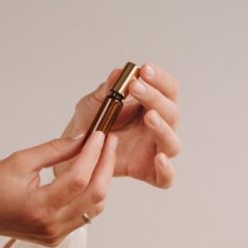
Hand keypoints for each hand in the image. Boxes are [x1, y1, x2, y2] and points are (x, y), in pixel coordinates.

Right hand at [0, 131, 117, 247]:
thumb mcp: (18, 161)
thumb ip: (54, 150)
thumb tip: (82, 139)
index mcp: (39, 207)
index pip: (78, 179)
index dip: (93, 154)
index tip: (99, 135)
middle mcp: (51, 226)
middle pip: (94, 195)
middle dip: (105, 165)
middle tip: (108, 142)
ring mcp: (55, 235)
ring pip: (94, 207)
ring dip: (101, 180)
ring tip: (101, 155)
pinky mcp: (56, 237)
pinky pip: (84, 215)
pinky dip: (91, 194)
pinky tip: (90, 174)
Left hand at [59, 63, 179, 187]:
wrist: (74, 151)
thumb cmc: (90, 123)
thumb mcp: (94, 103)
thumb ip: (107, 89)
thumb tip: (118, 73)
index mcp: (151, 106)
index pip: (168, 90)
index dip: (160, 79)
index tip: (144, 69)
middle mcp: (158, 128)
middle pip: (172, 113)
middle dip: (155, 97)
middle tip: (136, 87)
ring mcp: (155, 151)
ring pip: (173, 143)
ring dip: (163, 128)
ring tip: (149, 116)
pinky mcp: (149, 172)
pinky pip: (166, 177)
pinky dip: (167, 170)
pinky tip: (159, 159)